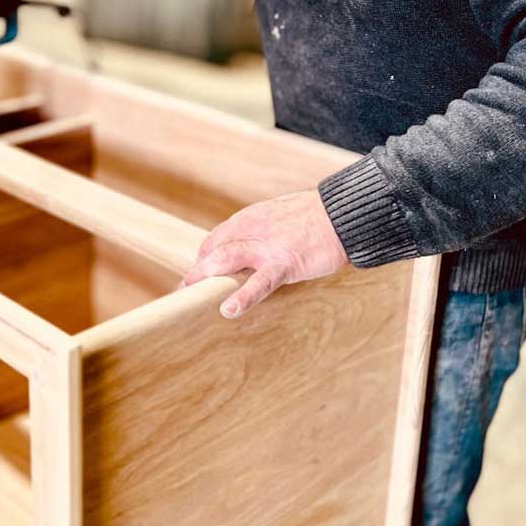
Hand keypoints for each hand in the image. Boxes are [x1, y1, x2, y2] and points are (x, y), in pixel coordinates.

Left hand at [182, 189, 350, 318]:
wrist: (342, 214)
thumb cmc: (314, 219)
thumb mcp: (278, 218)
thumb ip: (258, 233)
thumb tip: (244, 254)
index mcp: (248, 219)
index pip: (215, 240)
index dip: (203, 261)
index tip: (197, 278)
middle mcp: (250, 228)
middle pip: (213, 250)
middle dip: (196, 273)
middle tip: (184, 293)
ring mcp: (265, 246)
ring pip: (225, 259)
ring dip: (205, 278)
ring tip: (191, 296)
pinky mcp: (284, 263)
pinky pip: (259, 283)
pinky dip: (242, 297)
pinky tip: (228, 310)